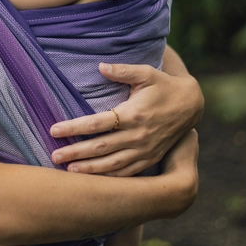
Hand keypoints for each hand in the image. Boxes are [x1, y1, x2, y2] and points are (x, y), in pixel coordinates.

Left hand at [49, 63, 202, 174]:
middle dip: (75, 153)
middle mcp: (138, 136)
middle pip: (100, 147)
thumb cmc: (163, 86)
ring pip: (112, 164)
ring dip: (89, 169)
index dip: (74, 127)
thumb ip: (123, 71)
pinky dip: (108, 178)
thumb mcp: (146, 73)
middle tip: (53, 156)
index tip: (54, 129)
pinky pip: (126, 173)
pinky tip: (92, 180)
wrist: (191, 105)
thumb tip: (100, 66)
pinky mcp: (149, 159)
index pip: (97, 123)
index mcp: (133, 114)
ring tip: (68, 171)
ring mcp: (144, 151)